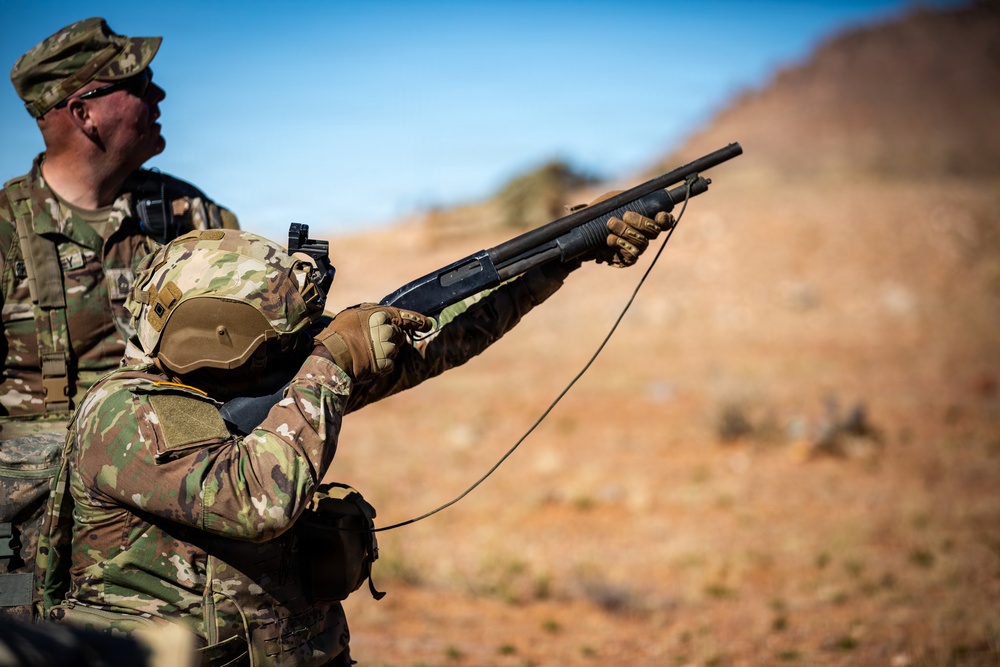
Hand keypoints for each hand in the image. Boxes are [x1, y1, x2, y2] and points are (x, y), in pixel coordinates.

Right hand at [314, 304, 431, 382]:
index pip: (404, 317)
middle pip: (399, 335)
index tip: (428, 324)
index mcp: (379, 316)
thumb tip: (384, 316)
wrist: (332, 356)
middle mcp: (386, 331)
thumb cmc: (339, 334)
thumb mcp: (354, 314)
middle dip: (391, 338)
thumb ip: (372, 314)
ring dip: (385, 351)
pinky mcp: (385, 364)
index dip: (418, 321)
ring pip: (395, 349)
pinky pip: (390, 363)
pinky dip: (382, 364)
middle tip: (372, 341)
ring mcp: (387, 348)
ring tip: (367, 352)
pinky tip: (369, 361)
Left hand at [573, 191, 673, 267]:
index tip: (659, 215)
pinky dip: (614, 250)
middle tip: (624, 216)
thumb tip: (640, 198)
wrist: (581, 229)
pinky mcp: (624, 261)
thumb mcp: (614, 201)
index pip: (665, 222)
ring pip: (640, 246)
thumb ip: (628, 200)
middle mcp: (645, 237)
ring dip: (625, 235)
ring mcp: (636, 250)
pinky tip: (603, 244)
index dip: (665, 220)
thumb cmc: (600, 212)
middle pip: (653, 233)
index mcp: (646, 220)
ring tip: (609, 226)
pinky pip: (626, 258)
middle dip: (639, 223)